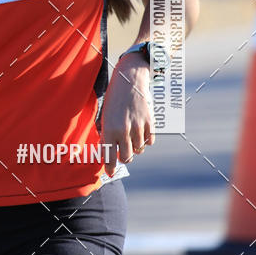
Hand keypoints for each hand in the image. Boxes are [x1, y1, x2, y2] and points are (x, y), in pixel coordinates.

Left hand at [100, 52, 154, 175]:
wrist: (129, 81)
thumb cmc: (114, 99)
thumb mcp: (105, 116)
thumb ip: (107, 134)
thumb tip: (107, 152)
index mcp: (110, 129)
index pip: (109, 155)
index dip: (110, 167)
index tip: (110, 173)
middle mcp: (124, 131)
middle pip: (126, 157)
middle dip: (124, 157)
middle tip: (122, 152)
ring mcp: (138, 128)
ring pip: (138, 150)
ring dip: (134, 147)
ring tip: (131, 137)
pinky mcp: (150, 124)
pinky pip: (149, 142)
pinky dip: (145, 140)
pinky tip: (140, 132)